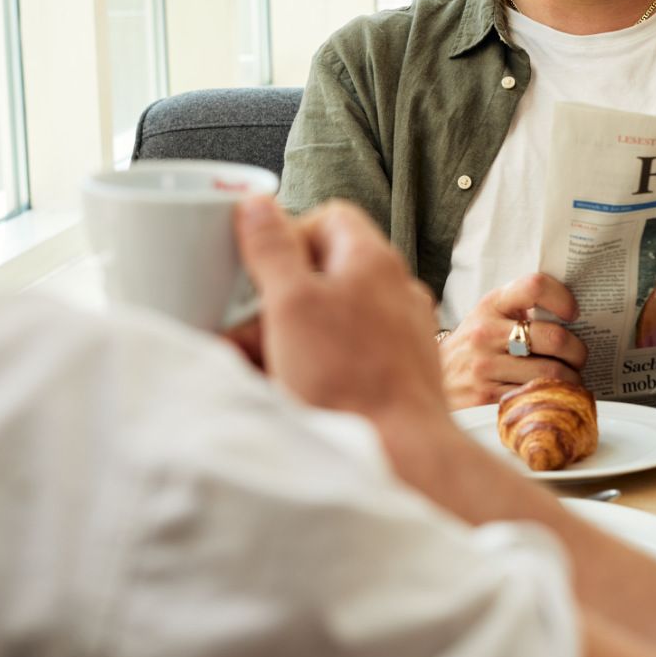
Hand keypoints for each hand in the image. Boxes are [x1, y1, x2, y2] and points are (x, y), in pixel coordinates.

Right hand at [235, 196, 445, 427]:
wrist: (399, 451)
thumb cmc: (348, 378)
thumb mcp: (291, 303)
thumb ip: (272, 248)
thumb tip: (257, 205)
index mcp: (372, 260)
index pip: (330, 217)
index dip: (291, 233)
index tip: (262, 265)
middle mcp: (395, 290)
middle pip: (329, 272)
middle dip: (284, 297)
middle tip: (254, 324)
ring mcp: (401, 333)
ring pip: (337, 318)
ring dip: (297, 335)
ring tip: (268, 365)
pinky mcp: (398, 371)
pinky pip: (351, 354)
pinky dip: (321, 364)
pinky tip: (297, 389)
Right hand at [440, 272, 587, 409]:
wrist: (434, 380)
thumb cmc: (474, 346)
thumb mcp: (488, 317)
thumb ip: (520, 309)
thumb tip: (570, 315)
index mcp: (491, 305)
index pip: (535, 286)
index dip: (562, 298)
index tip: (572, 314)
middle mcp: (485, 333)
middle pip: (554, 337)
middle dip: (577, 351)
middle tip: (578, 358)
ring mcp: (484, 366)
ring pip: (551, 373)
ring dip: (570, 379)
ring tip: (568, 379)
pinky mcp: (486, 398)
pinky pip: (536, 396)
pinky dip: (551, 397)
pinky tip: (549, 395)